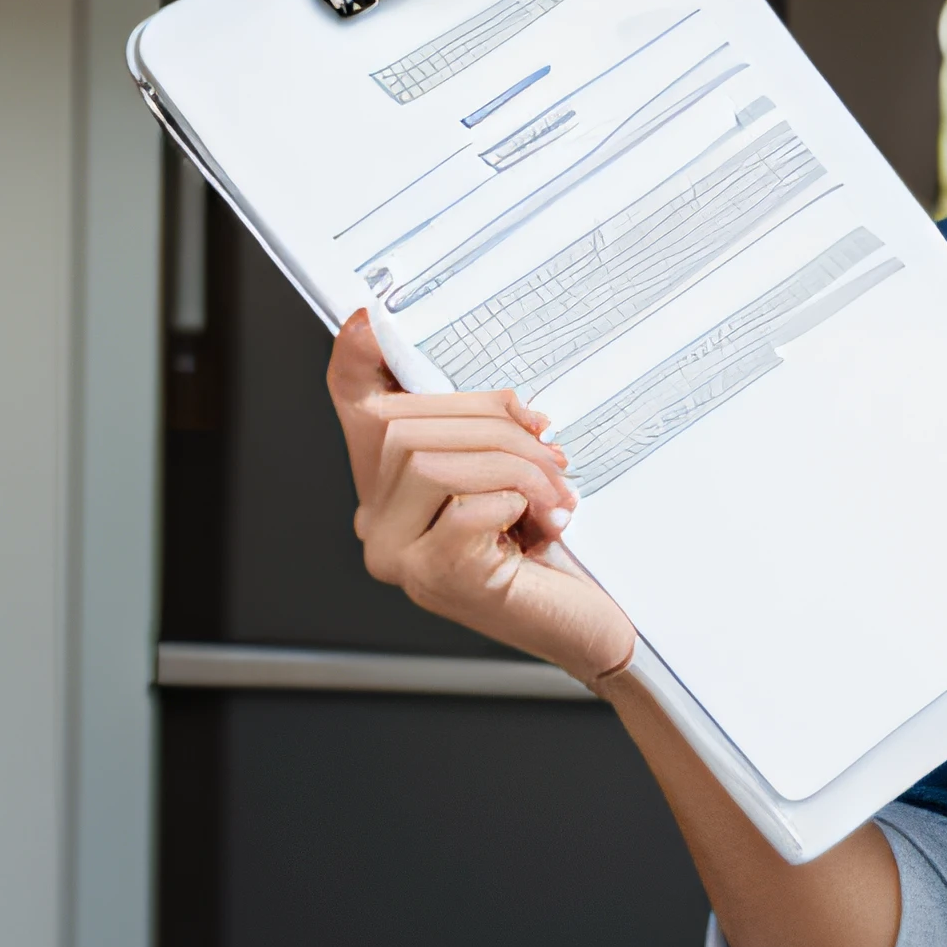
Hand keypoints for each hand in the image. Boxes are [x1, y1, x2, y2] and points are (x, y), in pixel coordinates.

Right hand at [326, 310, 638, 684]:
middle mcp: (379, 525)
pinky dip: (516, 503)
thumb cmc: (554, 556)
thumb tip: (498, 395)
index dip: (356, 360)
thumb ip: (487, 431)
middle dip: (492, 425)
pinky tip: (542, 526)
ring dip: (515, 466)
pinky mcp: (434, 579)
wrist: (590, 626)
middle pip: (403, 428)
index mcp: (391, 492)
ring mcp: (399, 556)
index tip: (368, 320)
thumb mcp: (518, 475)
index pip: (356, 410)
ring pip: (432, 462)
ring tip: (556, 494)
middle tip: (550, 452)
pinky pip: (465, 508)